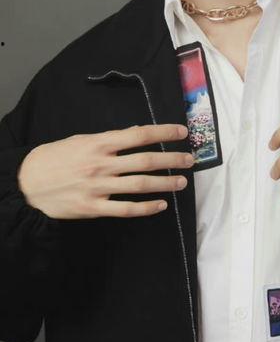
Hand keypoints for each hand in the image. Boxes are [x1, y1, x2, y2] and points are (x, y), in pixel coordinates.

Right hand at [17, 124, 193, 219]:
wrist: (27, 182)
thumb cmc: (56, 157)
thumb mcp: (82, 140)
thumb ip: (109, 139)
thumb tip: (136, 134)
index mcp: (100, 143)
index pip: (139, 135)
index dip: (164, 132)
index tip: (182, 132)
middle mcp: (102, 164)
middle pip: (146, 160)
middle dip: (172, 160)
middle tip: (190, 160)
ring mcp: (98, 187)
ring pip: (140, 185)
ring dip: (165, 183)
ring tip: (182, 182)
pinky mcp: (93, 208)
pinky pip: (125, 209)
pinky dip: (146, 208)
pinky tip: (161, 205)